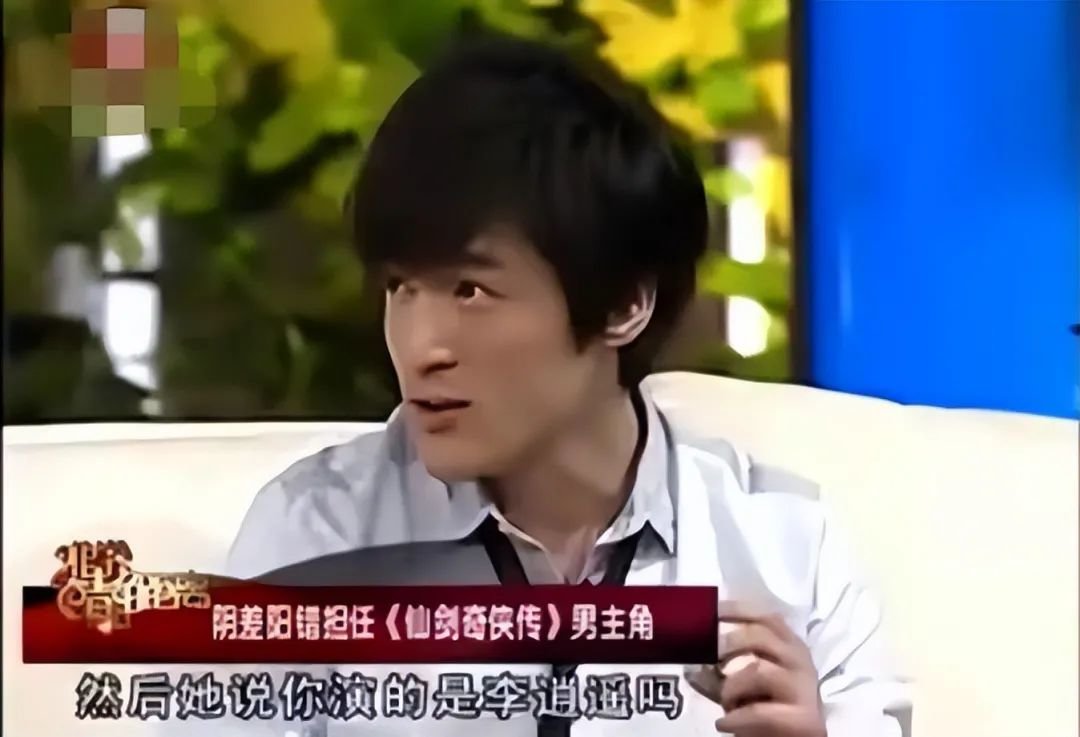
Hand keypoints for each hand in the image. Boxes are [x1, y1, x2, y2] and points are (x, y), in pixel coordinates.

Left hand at [686, 602, 825, 736]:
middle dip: (729, 642)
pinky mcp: (804, 719)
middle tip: (710, 654)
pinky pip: (759, 712)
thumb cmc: (770, 707)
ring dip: (732, 687)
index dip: (738, 610)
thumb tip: (692, 661)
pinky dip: (735, 718)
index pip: (766, 617)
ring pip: (759, 671)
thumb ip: (723, 669)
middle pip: (761, 636)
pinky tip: (724, 723)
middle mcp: (800, 661)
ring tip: (725, 704)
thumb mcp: (746, 684)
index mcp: (791, 645)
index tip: (712, 611)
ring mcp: (804, 689)